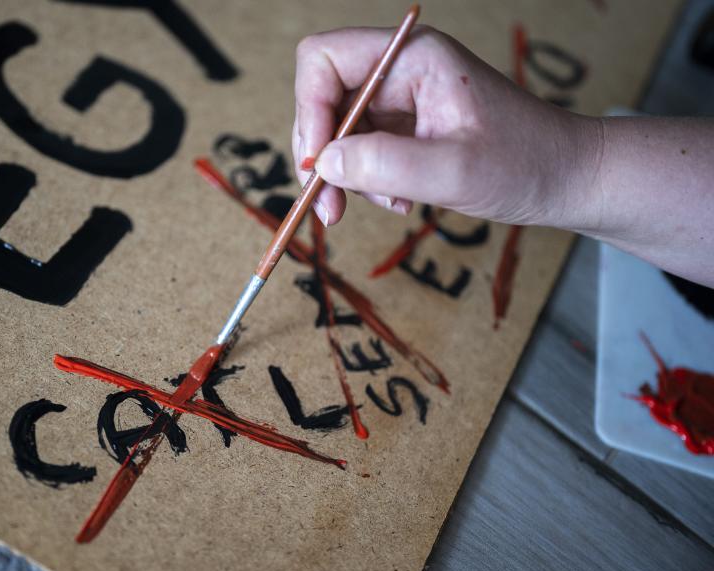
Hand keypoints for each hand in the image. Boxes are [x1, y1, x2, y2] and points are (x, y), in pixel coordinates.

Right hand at [292, 26, 599, 226]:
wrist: (566, 178)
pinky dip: (368, 182)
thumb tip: (323, 165)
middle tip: (330, 207)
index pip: (324, 58)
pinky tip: (400, 200)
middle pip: (323, 99)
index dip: (309, 109)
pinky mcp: (405, 126)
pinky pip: (361, 151)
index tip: (318, 164)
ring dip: (348, 176)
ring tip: (389, 203)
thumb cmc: (526, 163)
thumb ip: (385, 166)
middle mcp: (401, 70)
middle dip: (323, 155)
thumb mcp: (454, 170)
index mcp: (414, 57)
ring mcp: (401, 98)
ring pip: (338, 132)